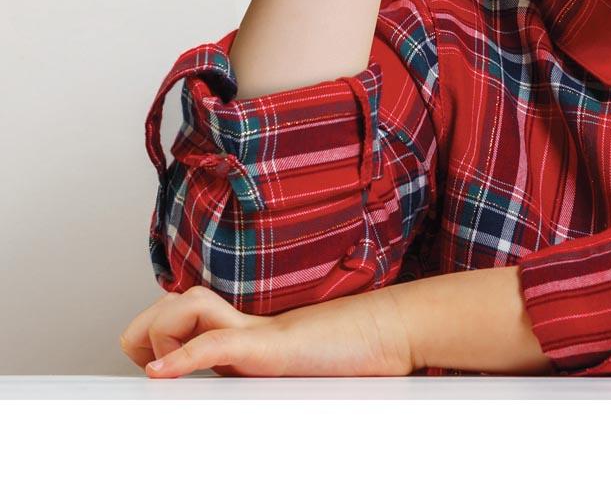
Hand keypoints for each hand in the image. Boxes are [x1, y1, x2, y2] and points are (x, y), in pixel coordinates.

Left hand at [118, 285, 414, 378]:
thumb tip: (252, 380)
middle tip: (150, 364)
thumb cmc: (355, 353)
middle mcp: (247, 324)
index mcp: (248, 333)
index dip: (159, 333)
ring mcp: (259, 330)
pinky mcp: (272, 343)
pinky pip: (217, 342)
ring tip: (163, 368)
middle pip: (174, 303)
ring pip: (188, 311)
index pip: (185, 314)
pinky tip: (163, 371)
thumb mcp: (301, 367)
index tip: (151, 365)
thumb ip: (271, 368)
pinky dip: (183, 357)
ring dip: (164, 338)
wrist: (392, 333)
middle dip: (146, 331)